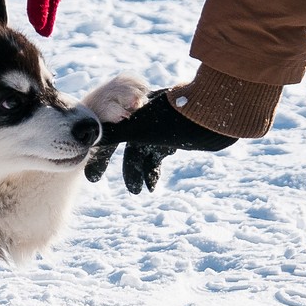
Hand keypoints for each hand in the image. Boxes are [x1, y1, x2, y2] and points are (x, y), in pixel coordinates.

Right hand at [85, 91, 235, 193]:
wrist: (215, 115)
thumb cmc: (176, 119)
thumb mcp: (140, 128)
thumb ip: (114, 133)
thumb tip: (91, 138)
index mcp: (134, 112)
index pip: (109, 136)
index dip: (99, 156)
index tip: (92, 177)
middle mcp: (144, 117)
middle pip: (124, 146)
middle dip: (119, 167)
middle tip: (100, 183)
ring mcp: (159, 127)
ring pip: (141, 154)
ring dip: (138, 173)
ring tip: (136, 192)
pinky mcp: (173, 137)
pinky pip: (157, 156)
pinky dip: (153, 171)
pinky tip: (151, 187)